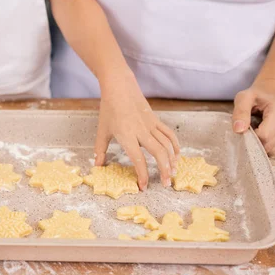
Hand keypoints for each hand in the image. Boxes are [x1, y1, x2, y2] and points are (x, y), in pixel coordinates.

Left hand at [95, 74, 179, 189]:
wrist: (120, 87)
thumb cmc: (109, 109)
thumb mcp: (102, 130)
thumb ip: (100, 150)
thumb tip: (98, 166)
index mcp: (127, 135)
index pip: (138, 159)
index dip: (142, 174)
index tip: (143, 187)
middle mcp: (141, 131)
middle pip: (158, 153)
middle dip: (164, 170)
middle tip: (166, 184)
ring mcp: (151, 125)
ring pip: (167, 144)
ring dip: (172, 160)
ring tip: (173, 173)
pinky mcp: (156, 120)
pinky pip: (169, 134)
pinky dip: (175, 146)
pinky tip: (176, 156)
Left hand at [232, 78, 274, 154]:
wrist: (272, 91)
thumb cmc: (257, 95)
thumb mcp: (243, 98)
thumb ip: (240, 112)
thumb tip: (239, 130)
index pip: (264, 136)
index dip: (251, 136)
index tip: (246, 127)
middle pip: (269, 145)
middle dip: (256, 140)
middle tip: (252, 127)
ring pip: (274, 150)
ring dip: (262, 142)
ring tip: (260, 128)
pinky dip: (269, 144)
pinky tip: (268, 132)